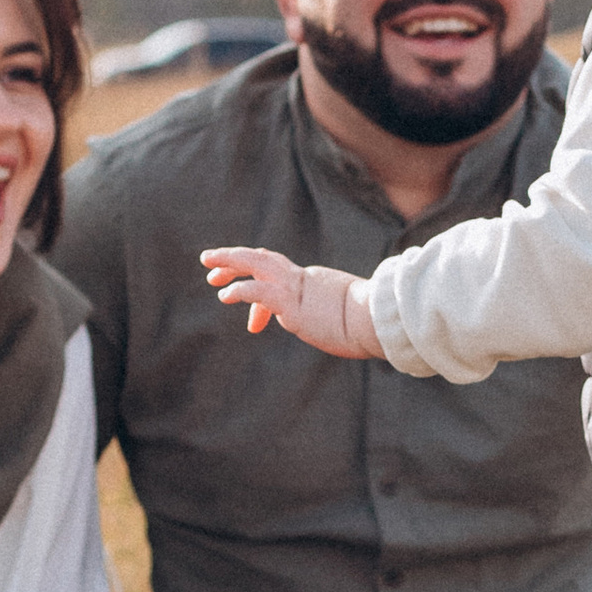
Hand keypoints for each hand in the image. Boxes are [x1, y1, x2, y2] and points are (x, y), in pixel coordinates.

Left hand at [199, 245, 379, 357]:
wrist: (381, 320)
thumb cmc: (374, 325)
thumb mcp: (352, 320)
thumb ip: (345, 320)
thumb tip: (361, 333)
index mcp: (316, 283)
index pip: (280, 279)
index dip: (259, 296)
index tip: (254, 325)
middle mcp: (304, 279)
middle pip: (263, 259)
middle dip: (235, 258)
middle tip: (210, 262)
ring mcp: (297, 289)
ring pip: (255, 263)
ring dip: (229, 263)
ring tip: (209, 271)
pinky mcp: (292, 303)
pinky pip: (258, 290)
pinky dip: (239, 290)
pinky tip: (224, 295)